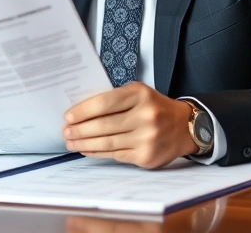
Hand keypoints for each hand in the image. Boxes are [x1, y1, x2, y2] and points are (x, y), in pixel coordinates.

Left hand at [62, 82, 197, 168]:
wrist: (184, 126)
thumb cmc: (155, 107)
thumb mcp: (139, 94)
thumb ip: (115, 100)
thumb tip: (82, 112)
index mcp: (140, 95)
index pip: (104, 103)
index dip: (83, 111)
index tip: (68, 116)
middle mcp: (145, 115)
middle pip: (103, 125)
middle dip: (79, 130)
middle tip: (65, 132)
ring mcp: (147, 138)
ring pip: (107, 143)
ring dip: (84, 143)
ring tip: (71, 142)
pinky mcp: (146, 156)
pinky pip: (115, 155)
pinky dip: (97, 152)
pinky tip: (87, 149)